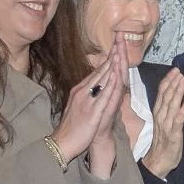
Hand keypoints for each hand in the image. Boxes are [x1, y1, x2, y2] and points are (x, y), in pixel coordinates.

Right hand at [51, 37, 127, 160]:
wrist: (62, 143)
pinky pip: (104, 95)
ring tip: (121, 50)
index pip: (96, 71)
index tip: (116, 46)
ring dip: (113, 64)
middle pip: (100, 71)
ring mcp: (87, 101)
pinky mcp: (92, 112)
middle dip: (112, 55)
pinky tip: (117, 75)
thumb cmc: (70, 127)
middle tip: (121, 39)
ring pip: (102, 79)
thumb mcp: (76, 106)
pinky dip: (111, 84)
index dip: (107, 58)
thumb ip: (84, 95)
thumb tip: (91, 87)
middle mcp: (82, 92)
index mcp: (79, 90)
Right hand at [140, 69, 183, 178]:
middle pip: (166, 96)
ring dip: (177, 92)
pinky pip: (177, 122)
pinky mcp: (173, 135)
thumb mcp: (163, 122)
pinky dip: (182, 112)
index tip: (175, 70)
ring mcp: (166, 125)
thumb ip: (167, 108)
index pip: (162, 93)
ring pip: (171, 106)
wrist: (158, 161)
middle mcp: (161, 116)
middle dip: (173, 82)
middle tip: (180, 71)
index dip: (168, 81)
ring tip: (183, 81)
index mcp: (158, 112)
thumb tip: (172, 95)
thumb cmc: (163, 142)